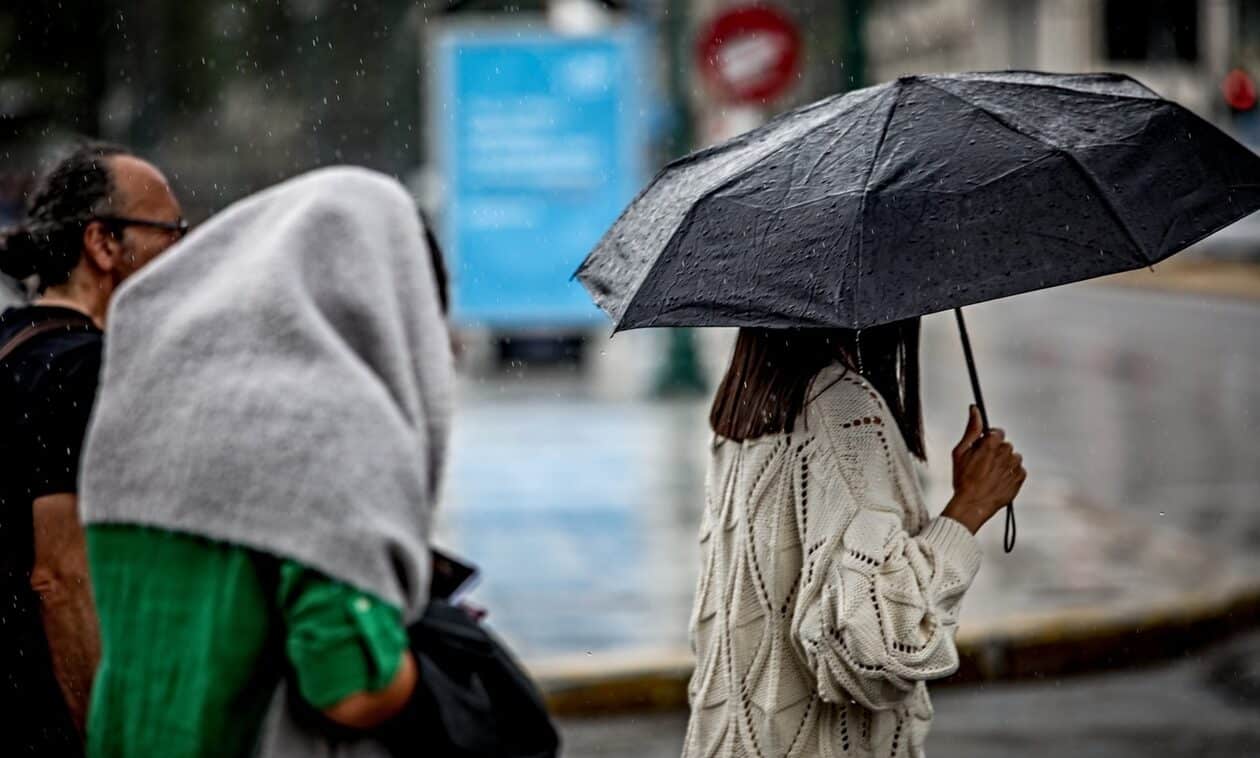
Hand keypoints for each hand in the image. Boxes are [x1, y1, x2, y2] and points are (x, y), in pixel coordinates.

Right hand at [942, 406, 1026, 533]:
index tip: (982, 449)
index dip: (988, 440)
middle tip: (983, 464)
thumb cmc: (963, 480)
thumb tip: (975, 410)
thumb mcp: (960, 452)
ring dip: (1004, 463)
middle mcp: (1006, 453)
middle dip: (996, 452)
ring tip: (991, 474)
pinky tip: (998, 480)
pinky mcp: (1019, 479)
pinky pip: (1019, 470)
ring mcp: (1014, 467)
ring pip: (1013, 457)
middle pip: (1005, 445)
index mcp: (992, 444)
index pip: (998, 432)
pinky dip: (1010, 474)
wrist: (972, 505)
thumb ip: (971, 429)